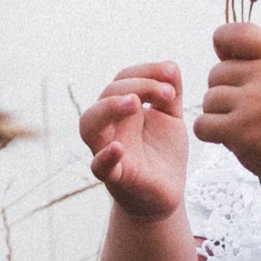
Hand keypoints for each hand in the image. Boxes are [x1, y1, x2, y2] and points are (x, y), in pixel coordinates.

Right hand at [81, 61, 189, 221]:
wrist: (166, 196)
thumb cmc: (163, 155)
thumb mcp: (171, 119)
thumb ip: (170, 94)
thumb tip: (171, 65)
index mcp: (122, 110)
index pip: (123, 79)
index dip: (145, 71)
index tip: (171, 73)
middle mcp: (110, 127)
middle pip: (106, 94)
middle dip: (137, 85)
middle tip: (167, 93)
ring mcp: (108, 150)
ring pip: (89, 124)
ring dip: (109, 108)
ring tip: (135, 103)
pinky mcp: (115, 176)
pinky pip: (99, 166)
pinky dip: (105, 157)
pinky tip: (118, 148)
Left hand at [194, 23, 260, 183]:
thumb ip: (259, 59)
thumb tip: (218, 46)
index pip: (240, 33)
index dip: (224, 42)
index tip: (226, 57)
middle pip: (216, 73)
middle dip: (224, 93)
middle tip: (247, 111)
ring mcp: (253, 102)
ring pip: (209, 100)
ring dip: (219, 116)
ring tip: (244, 126)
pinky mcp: (239, 129)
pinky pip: (202, 125)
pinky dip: (210, 133)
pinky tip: (229, 137)